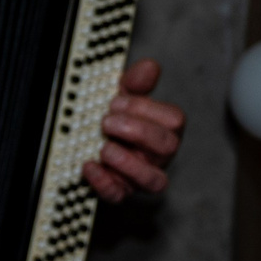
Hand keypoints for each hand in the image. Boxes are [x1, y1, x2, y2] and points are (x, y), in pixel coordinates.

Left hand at [82, 58, 183, 201]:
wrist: (87, 147)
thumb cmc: (114, 122)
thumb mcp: (122, 98)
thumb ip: (135, 83)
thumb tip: (149, 66)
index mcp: (163, 130)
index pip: (173, 120)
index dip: (145, 109)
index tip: (116, 101)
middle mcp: (157, 156)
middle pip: (168, 146)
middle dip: (137, 131)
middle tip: (106, 121)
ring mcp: (140, 176)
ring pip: (154, 180)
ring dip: (128, 163)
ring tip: (104, 148)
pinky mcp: (119, 191)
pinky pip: (119, 195)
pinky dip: (103, 182)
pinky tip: (89, 166)